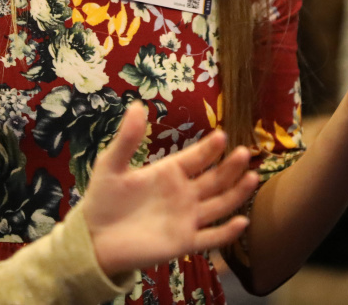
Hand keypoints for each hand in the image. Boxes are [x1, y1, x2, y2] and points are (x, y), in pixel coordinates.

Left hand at [85, 102, 257, 276]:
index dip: (209, 148)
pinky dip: (227, 232)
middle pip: (215, 178)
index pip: (196, 157)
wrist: (94, 240)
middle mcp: (184, 194)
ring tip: (253, 177)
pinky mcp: (184, 242)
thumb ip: (127, 138)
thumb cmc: (103, 200)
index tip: (221, 135)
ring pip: (220, 204)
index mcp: (170, 172)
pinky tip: (242, 221)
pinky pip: (211, 238)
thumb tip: (137, 104)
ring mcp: (187, 218)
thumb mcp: (111, 165)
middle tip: (243, 152)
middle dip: (230, 166)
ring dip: (237, 193)